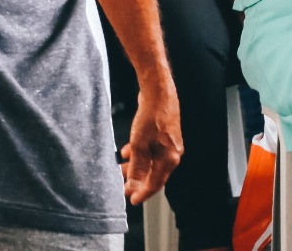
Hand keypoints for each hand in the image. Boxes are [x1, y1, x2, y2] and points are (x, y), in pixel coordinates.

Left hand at [120, 85, 181, 204]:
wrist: (158, 91)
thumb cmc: (152, 115)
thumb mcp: (140, 144)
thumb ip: (137, 166)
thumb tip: (133, 184)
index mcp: (170, 158)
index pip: (156, 183)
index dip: (143, 193)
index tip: (131, 200)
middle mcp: (171, 152)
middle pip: (153, 173)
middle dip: (137, 179)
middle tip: (123, 185)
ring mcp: (167, 143)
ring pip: (149, 160)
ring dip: (135, 165)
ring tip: (120, 168)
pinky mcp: (161, 134)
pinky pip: (149, 149)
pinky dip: (137, 152)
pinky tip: (125, 151)